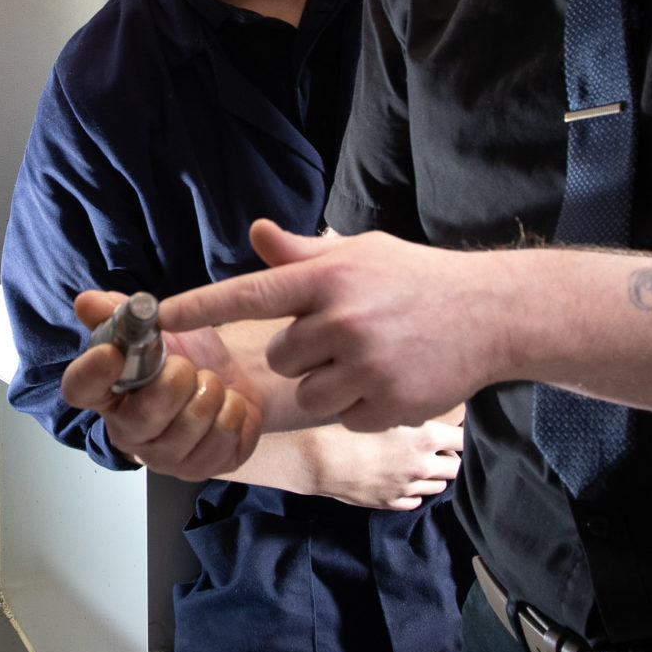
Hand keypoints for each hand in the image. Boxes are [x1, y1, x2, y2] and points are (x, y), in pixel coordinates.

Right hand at [61, 290, 264, 479]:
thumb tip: (88, 302)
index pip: (79, 390)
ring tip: (208, 384)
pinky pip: (223, 436)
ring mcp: (165, 457)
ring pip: (190, 425)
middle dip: (177, 380)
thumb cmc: (187, 355)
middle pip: (144, 415)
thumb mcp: (156, 328)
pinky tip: (226, 405)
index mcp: (108, 394)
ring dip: (210, 391)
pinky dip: (233, 409)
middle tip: (187, 366)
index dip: (91, 373)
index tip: (111, 353)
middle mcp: (129, 432)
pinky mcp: (202, 468)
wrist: (232, 376)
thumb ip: (123, 314)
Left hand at [157, 221, 514, 431]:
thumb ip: (303, 255)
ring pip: (307, 394)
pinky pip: (343, 418)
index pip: (249, 293)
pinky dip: (360, 408)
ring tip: (368, 359)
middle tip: (346, 336)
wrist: (491, 314)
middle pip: (280, 357)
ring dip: (327, 385)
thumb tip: (258, 233)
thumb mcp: (361, 254)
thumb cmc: (416, 280)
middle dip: (303, 353)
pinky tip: (391, 379)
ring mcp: (365, 366)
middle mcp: (342, 320)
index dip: (201, 305)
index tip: (160, 315)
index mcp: (329, 277)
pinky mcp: (386, 404)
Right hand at [291, 408, 465, 509]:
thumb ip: (409, 410)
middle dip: (450, 457)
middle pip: (457, 467)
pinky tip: (399, 478)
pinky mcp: (390, 502)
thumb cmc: (343, 425)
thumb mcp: (381, 408)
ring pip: (439, 487)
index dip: (459, 433)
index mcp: (425, 437)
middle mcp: (422, 464)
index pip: (464, 438)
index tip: (451, 428)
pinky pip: (415, 501)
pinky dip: (413, 491)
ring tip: (416, 462)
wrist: (316, 459)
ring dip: (433, 475)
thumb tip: (427, 409)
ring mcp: (407, 486)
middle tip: (436, 446)